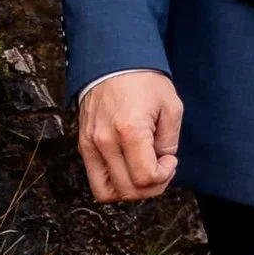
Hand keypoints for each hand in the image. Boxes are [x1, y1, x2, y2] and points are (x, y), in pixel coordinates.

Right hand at [78, 69, 182, 204]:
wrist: (113, 61)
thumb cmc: (144, 81)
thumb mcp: (171, 107)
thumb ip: (169, 142)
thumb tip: (161, 164)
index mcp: (130, 130)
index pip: (146, 177)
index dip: (165, 176)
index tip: (171, 159)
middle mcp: (105, 141)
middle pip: (128, 190)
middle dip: (152, 187)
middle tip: (161, 167)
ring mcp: (90, 145)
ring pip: (107, 192)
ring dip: (131, 190)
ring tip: (144, 172)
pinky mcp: (83, 145)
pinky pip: (95, 180)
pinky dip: (114, 184)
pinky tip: (129, 168)